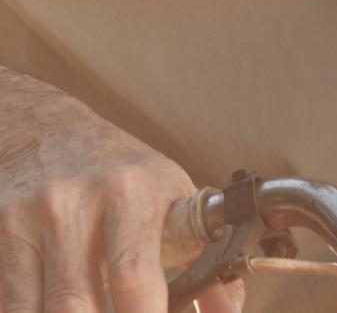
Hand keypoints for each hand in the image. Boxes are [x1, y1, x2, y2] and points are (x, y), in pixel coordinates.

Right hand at [0, 71, 242, 312]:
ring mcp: (31, 221)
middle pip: (76, 306)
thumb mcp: (170, 198)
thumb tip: (226, 310)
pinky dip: (28, 312)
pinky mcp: (0, 235)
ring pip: (34, 312)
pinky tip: (54, 307)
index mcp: (134, 193)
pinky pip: (10, 304)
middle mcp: (78, 204)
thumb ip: (202, 256)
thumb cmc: (122, 174)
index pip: (135, 275)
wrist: (47, 130)